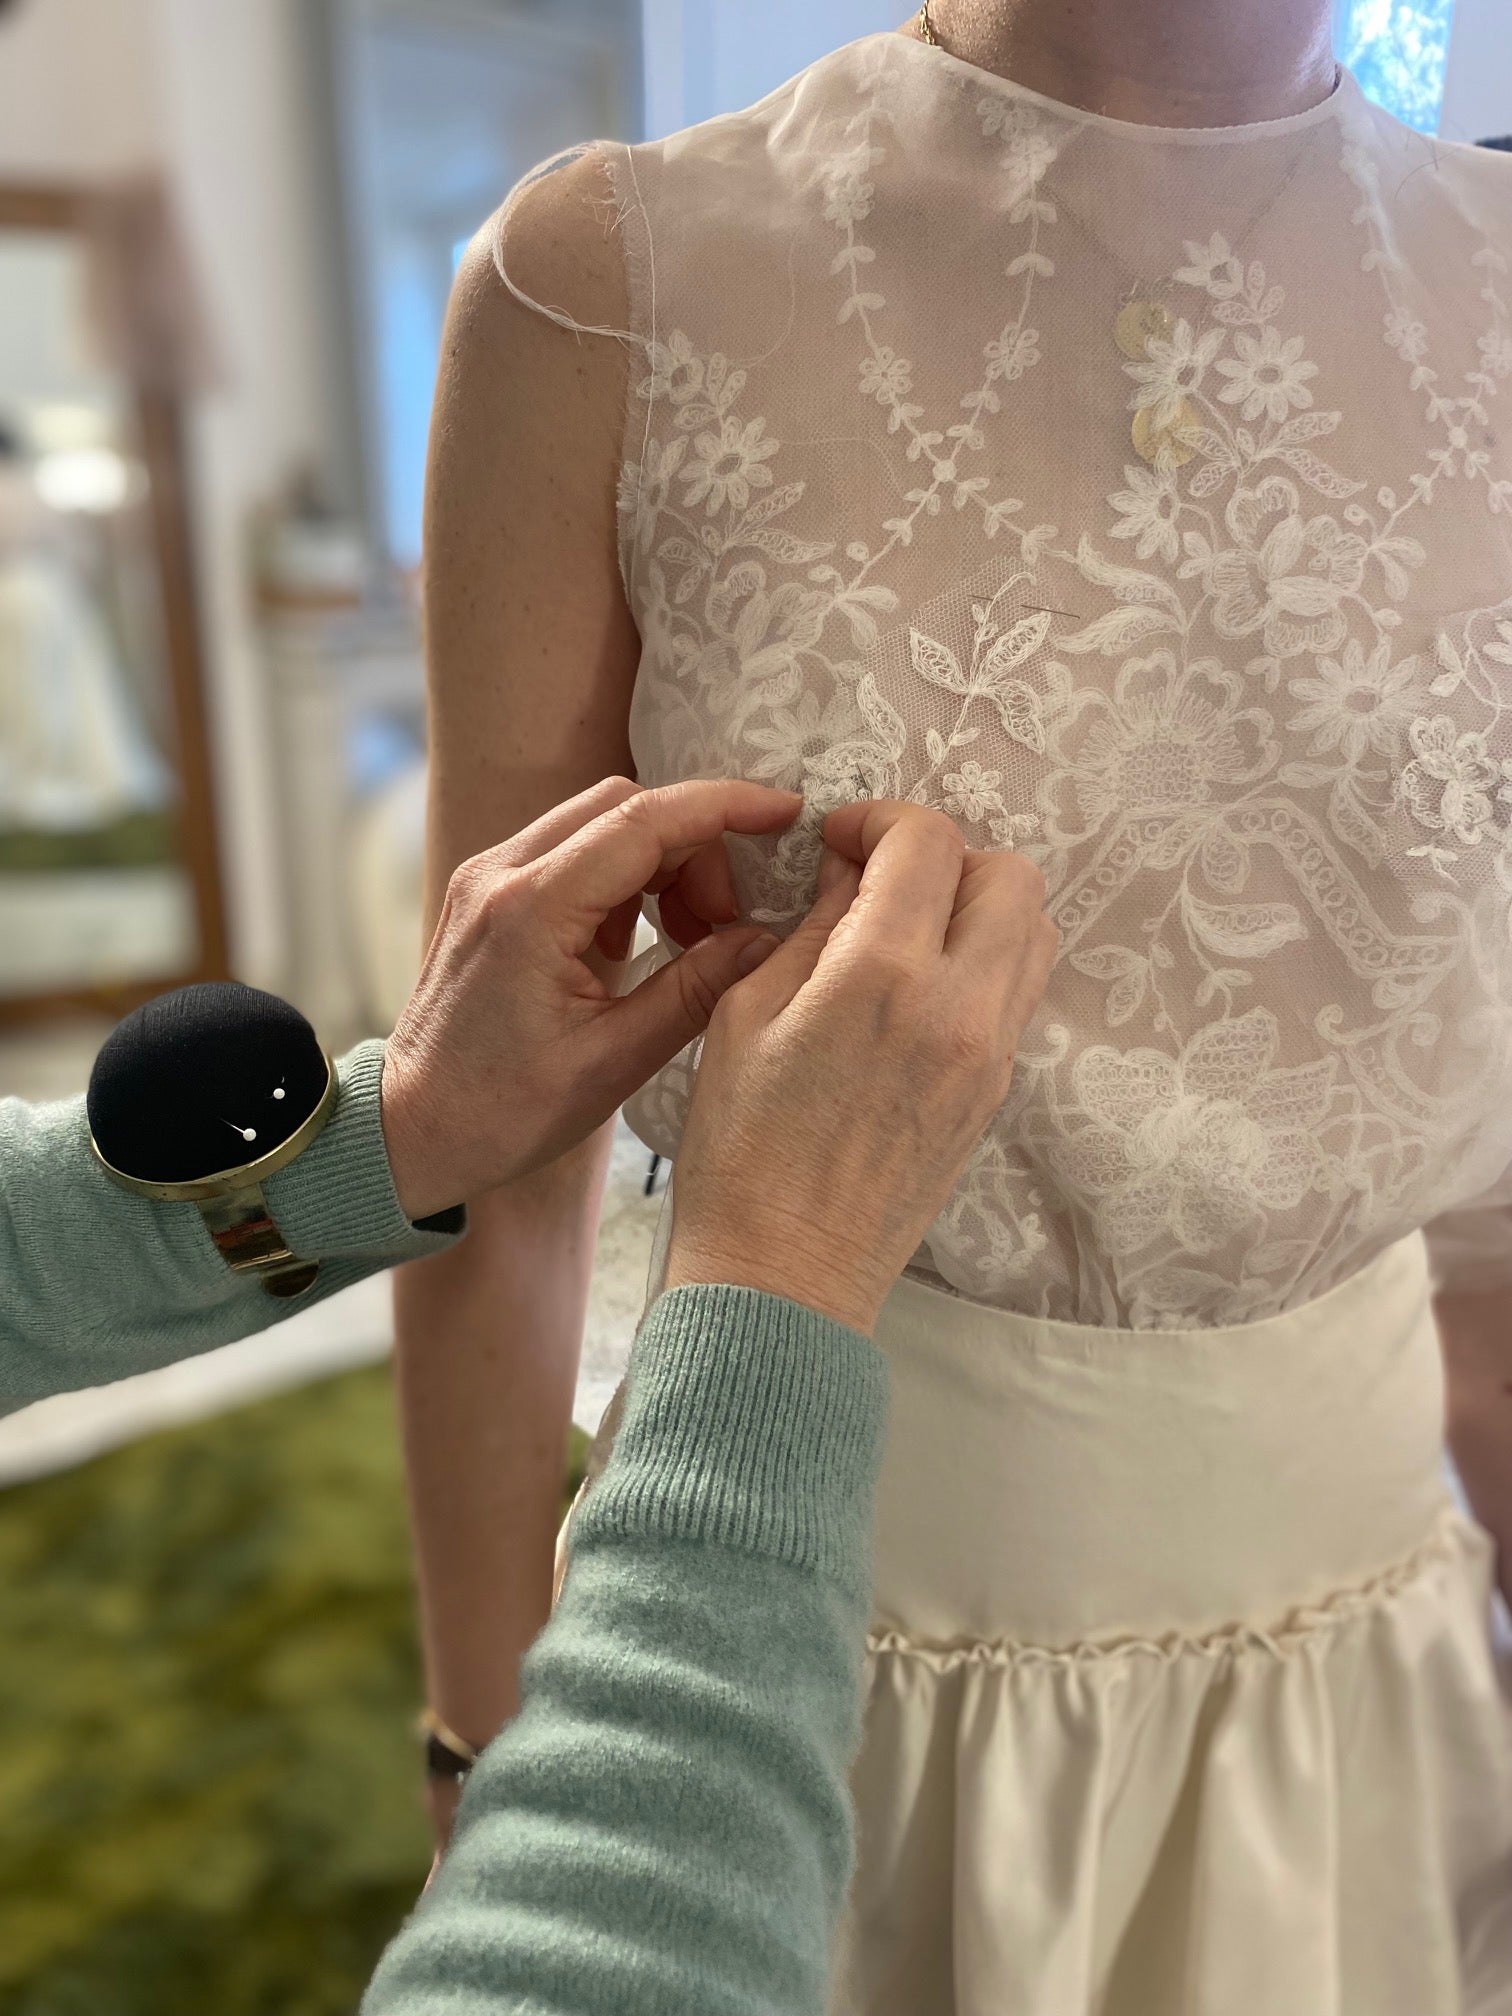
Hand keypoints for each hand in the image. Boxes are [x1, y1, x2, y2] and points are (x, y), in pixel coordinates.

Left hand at [380, 777, 799, 1218]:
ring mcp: (487, 876)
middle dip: (695, 844)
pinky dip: (622, 876)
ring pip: (598, 821)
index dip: (724, 807)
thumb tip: (767, 940)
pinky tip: (640, 939)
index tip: (785, 812)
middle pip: (624, 805)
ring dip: (660, 859)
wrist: (410, 1132)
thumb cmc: (503, 1112)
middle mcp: (501, 873)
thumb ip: (696, 990)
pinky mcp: (487, 892)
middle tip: (729, 917)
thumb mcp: (615, 1061)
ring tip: (691, 934)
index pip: (644, 819)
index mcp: (531, 910)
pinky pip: (571, 850)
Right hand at [664, 801, 1057, 1335]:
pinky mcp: (995, 1093)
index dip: (881, 820)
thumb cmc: (741, 1151)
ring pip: (1033, 934)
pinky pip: (1016, 994)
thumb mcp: (746, 1015)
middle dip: (946, 857)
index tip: (840, 840)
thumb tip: (849, 874)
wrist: (785, 1276)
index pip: (928, 844)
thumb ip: (811, 929)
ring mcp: (990, 1056)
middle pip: (1011, 877)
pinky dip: (982, 964)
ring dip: (978, 908)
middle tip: (881, 880)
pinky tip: (915, 989)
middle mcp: (960, 1009)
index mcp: (884, 979)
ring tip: (906, 931)